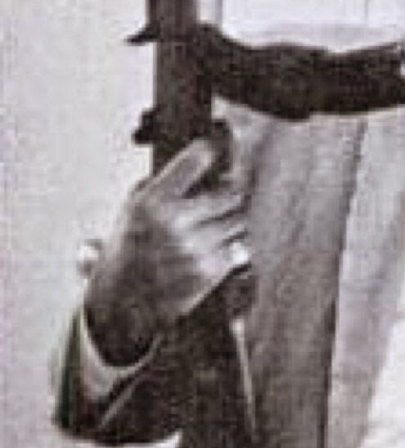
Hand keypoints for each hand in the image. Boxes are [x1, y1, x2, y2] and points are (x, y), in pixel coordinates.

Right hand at [84, 135, 249, 364]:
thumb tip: (206, 155)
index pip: (198, 158)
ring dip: (231, 218)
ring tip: (211, 224)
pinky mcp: (211, 270)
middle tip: (224, 191)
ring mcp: (196, 248)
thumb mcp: (133, 208)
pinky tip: (210, 246)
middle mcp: (176, 224)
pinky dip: (230, 244)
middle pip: (232, 191)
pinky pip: (238, 245)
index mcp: (153, 202)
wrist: (123, 303)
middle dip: (229, 191)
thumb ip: (165, 182)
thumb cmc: (129, 251)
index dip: (214, 148)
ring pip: (239, 219)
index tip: (220, 144)